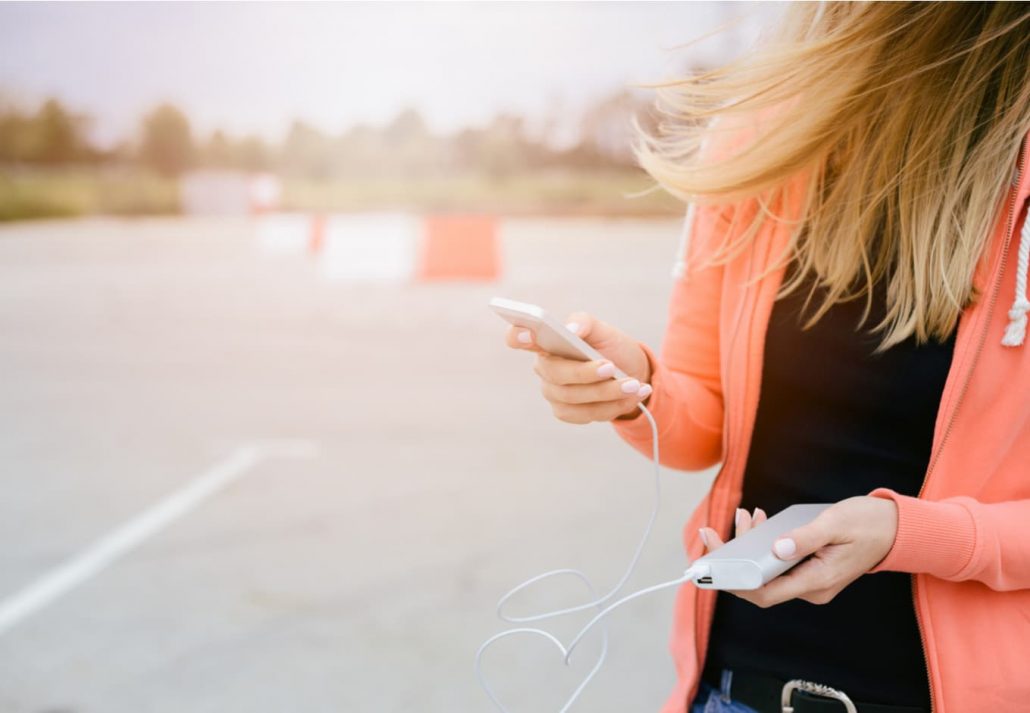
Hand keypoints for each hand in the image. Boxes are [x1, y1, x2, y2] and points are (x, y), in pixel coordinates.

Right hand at [504, 311, 651, 423]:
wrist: (631, 373)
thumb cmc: (610, 347)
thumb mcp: (603, 329)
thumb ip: (584, 323)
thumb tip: (571, 331)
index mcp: (545, 342)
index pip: (518, 337)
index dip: (517, 335)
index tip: (528, 334)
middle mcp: (544, 368)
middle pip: (555, 374)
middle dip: (586, 373)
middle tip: (610, 367)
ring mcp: (553, 393)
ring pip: (574, 398)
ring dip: (608, 392)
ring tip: (634, 384)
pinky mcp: (566, 412)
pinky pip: (586, 414)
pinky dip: (612, 406)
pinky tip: (631, 396)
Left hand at [698, 496, 898, 606]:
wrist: (895, 528)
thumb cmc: (868, 523)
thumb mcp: (835, 524)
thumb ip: (805, 538)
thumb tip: (776, 549)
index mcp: (816, 582)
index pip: (763, 593)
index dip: (732, 580)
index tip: (710, 560)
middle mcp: (810, 588)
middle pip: (758, 582)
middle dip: (733, 557)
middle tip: (712, 530)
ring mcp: (809, 581)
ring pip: (765, 570)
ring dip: (748, 545)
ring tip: (745, 515)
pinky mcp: (808, 570)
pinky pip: (776, 563)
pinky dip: (763, 544)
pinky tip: (758, 521)